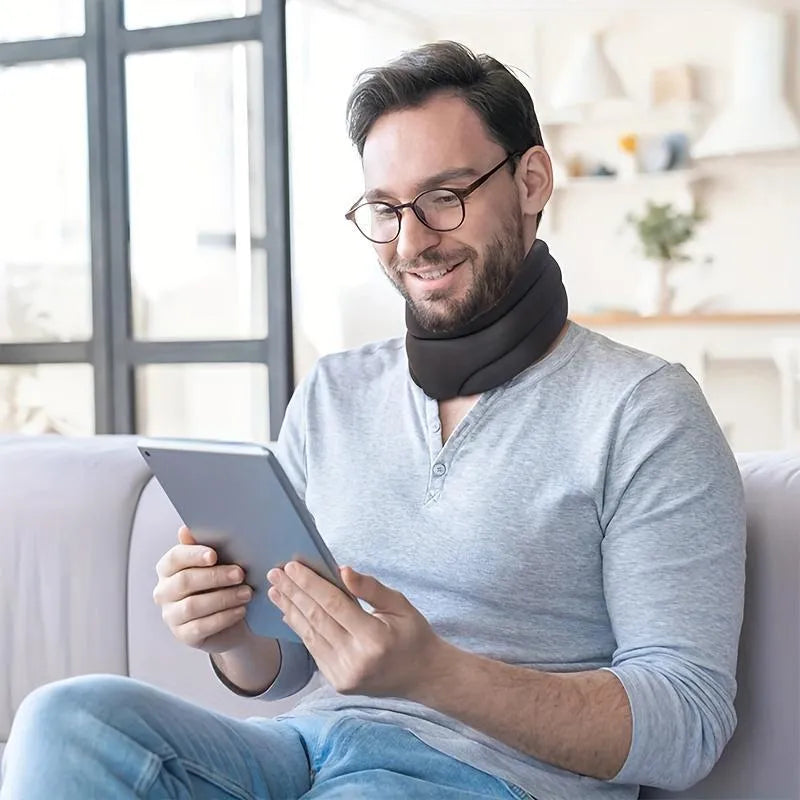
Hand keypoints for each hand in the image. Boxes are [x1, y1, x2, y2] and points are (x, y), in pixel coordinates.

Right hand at [153, 526, 253, 653]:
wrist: (231, 618)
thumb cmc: (221, 584)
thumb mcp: (218, 564)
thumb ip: (205, 547)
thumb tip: (185, 529)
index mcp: (168, 568)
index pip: (174, 558)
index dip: (193, 555)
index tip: (214, 555)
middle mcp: (164, 592)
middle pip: (185, 581)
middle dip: (215, 576)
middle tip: (240, 574)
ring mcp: (171, 615)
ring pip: (193, 606)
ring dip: (223, 598)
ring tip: (246, 593)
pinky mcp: (183, 635)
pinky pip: (201, 626)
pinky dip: (224, 617)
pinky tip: (240, 610)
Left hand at [267, 562, 447, 698]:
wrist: (422, 676)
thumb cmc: (413, 635)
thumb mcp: (399, 604)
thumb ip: (370, 588)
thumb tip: (342, 569)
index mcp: (374, 638)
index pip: (333, 604)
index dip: (310, 583)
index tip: (292, 566)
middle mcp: (355, 660)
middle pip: (316, 618)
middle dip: (293, 593)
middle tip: (275, 573)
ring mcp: (344, 675)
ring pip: (309, 635)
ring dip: (290, 610)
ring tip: (275, 590)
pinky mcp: (337, 682)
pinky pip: (314, 650)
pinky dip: (300, 629)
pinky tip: (289, 612)